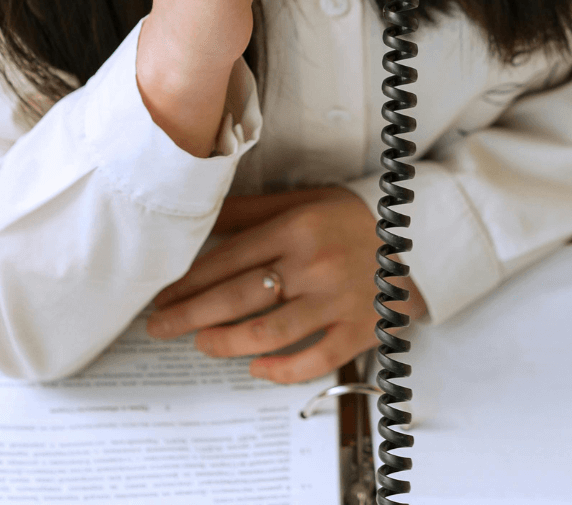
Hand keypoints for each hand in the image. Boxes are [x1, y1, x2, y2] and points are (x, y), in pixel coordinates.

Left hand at [146, 188, 426, 383]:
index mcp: (295, 228)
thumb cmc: (345, 218)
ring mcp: (337, 301)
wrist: (413, 236)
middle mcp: (313, 264)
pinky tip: (254, 368)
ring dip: (226, 343)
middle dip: (190, 315)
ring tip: (200, 344)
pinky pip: (315, 360)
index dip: (188, 281)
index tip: (160, 295)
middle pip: (238, 297)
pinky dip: (281, 369)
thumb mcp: (298, 202)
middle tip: (158, 327)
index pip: (228, 259)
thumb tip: (198, 219)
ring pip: (269, 333)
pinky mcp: (359, 331)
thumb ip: (248, 212)